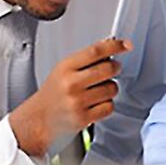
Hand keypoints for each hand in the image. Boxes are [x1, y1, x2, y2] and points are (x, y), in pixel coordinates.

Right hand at [9, 38, 132, 155]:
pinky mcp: (83, 118)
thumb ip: (85, 58)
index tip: (126, 45)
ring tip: (99, 91)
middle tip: (113, 70)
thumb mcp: (64, 69)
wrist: (39, 118)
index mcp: (66, 67)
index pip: (95, 51)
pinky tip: (96, 104)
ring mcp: (77, 102)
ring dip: (111, 89)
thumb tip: (111, 46)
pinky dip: (107, 105)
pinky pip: (109, 106)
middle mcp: (71, 83)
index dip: (115, 46)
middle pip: (108, 69)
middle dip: (116, 68)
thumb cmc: (54, 92)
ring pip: (112, 89)